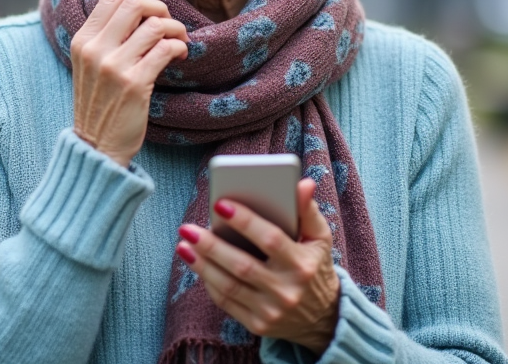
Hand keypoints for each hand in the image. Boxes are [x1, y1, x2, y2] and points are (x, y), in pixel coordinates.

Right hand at [71, 0, 188, 167]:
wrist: (96, 148)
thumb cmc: (101, 105)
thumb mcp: (95, 66)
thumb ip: (109, 37)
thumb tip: (136, 6)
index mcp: (83, 39)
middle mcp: (94, 47)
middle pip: (136, 4)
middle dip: (162, 10)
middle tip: (170, 28)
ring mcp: (112, 65)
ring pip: (155, 25)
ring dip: (175, 31)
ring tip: (178, 45)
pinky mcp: (132, 83)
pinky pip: (164, 49)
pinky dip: (178, 49)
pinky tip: (179, 57)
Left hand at [175, 178, 340, 354]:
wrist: (324, 318)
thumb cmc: (316, 267)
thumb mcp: (319, 239)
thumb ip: (309, 211)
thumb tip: (302, 183)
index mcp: (303, 264)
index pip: (270, 239)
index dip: (245, 221)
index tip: (220, 204)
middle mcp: (287, 290)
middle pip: (242, 265)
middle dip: (211, 245)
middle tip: (187, 228)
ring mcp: (271, 311)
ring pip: (229, 286)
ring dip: (202, 265)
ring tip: (183, 244)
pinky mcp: (258, 325)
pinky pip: (226, 303)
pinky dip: (208, 282)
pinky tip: (196, 263)